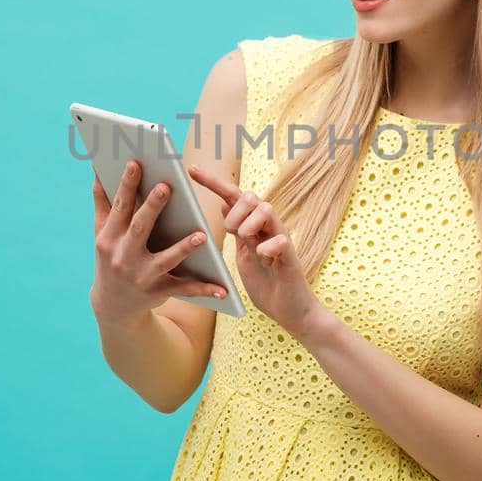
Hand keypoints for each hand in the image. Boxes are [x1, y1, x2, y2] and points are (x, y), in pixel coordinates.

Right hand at [89, 159, 229, 324]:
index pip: (120, 208)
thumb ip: (102, 203)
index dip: (127, 186)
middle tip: (167, 186)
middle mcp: (123, 257)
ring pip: (165, 260)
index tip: (135, 163)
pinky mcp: (157, 293)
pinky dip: (204, 289)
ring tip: (201, 235)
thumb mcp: (102, 234)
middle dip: (152, 208)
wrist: (112, 306)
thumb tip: (98, 171)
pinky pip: (184, 290)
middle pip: (140, 229)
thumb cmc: (110, 258)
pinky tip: (223, 288)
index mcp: (109, 238)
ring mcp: (140, 277)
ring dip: (183, 249)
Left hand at [186, 163, 323, 341]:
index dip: (212, 182)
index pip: (234, 196)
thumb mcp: (243, 253)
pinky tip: (263, 257)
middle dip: (235, 211)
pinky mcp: (290, 257)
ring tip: (247, 242)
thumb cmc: (266, 282)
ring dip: (250, 224)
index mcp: (254, 226)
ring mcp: (281, 240)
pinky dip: (266, 247)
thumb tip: (224, 202)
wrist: (288, 310)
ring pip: (267, 210)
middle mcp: (269, 228)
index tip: (191, 170)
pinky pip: (280, 240)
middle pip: (252, 197)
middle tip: (232, 232)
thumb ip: (237, 228)